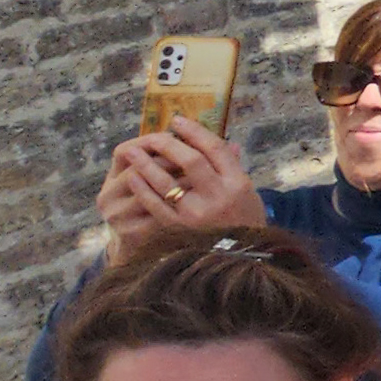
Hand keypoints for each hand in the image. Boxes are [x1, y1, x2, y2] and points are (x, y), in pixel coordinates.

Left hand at [107, 119, 260, 255]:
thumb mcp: (248, 192)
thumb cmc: (245, 221)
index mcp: (237, 183)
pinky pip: (156, 205)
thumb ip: (233, 168)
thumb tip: (224, 142)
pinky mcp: (179, 228)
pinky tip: (133, 177)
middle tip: (153, 135)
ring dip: (147, 164)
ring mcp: (196, 214)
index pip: (215, 149)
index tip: (177, 121)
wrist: (239, 259)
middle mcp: (218, 197)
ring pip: (168, 182)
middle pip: (191, 161)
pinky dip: (143, 189)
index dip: (194, 132)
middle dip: (169, 144)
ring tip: (132, 151)